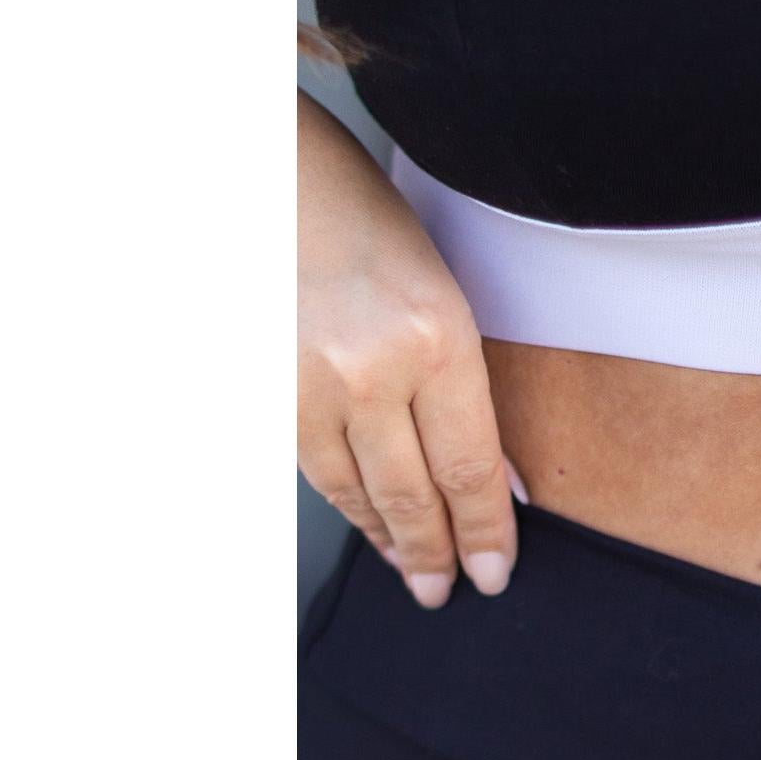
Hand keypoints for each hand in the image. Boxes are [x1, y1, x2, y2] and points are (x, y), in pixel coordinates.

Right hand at [298, 95, 520, 606]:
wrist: (265, 168)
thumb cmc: (362, 214)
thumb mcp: (440, 290)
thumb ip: (462, 379)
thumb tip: (489, 468)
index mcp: (436, 339)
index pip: (471, 468)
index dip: (486, 531)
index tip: (496, 570)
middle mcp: (371, 371)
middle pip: (414, 493)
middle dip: (437, 551)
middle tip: (450, 590)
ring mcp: (308, 383)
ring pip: (356, 490)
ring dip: (388, 538)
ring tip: (413, 571)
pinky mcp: (263, 388)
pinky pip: (313, 465)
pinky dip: (344, 501)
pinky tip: (365, 520)